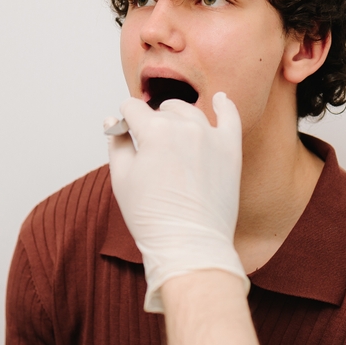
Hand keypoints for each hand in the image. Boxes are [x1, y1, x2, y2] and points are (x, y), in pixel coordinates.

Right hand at [105, 93, 248, 312]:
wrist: (189, 245)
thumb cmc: (153, 217)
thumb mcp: (121, 178)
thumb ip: (116, 142)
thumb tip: (114, 121)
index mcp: (154, 130)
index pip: (132, 108)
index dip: (124, 119)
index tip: (124, 130)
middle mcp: (185, 126)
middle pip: (162, 109)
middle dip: (152, 121)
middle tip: (150, 150)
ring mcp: (211, 136)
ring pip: (190, 112)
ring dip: (178, 119)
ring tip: (174, 139)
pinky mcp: (231, 150)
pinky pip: (231, 117)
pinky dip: (225, 105)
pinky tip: (222, 99)